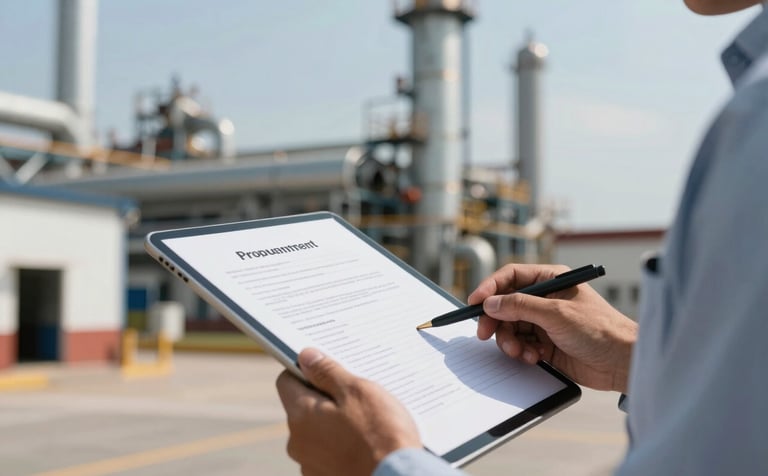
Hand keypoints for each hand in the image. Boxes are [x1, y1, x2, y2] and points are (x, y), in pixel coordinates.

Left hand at [275, 348, 421, 475]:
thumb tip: (305, 356)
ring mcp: (310, 464)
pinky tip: (365, 443)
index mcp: (300, 415)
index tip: (328, 368)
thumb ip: (328, 372)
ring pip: (316, 431)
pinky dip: (341, 445)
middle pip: (302, 407)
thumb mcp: (357, 392)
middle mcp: (297, 443)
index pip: (287, 381)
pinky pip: (328, 453)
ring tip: (366, 423)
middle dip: (325, 398)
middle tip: (356, 396)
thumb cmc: (380, 435)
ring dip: (334, 423)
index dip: (305, 370)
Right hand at [468, 263, 637, 392]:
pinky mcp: (546, 343)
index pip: (511, 276)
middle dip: (496, 320)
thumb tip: (491, 303)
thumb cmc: (600, 330)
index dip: (490, 288)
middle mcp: (546, 298)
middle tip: (485, 334)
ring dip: (510, 340)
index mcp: (551, 279)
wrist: (623, 362)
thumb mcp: (556, 313)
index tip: (475, 302)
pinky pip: (521, 344)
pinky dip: (522, 352)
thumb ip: (520, 306)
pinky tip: (535, 358)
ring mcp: (545, 321)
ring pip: (511, 327)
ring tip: (521, 352)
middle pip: (506, 304)